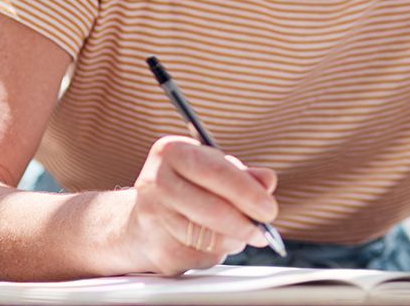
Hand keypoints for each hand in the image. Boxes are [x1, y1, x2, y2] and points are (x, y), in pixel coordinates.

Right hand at [121, 135, 277, 275]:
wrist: (139, 223)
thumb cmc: (185, 189)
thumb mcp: (212, 170)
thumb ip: (242, 175)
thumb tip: (267, 181)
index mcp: (172, 152)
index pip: (216, 171)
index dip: (248, 193)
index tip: (269, 209)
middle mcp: (157, 181)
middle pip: (213, 209)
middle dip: (246, 225)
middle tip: (262, 232)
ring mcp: (153, 217)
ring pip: (209, 238)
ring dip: (233, 241)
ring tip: (237, 234)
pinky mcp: (156, 249)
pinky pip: (200, 257)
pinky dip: (216, 253)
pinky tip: (211, 243)